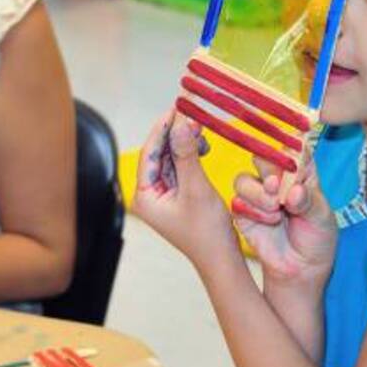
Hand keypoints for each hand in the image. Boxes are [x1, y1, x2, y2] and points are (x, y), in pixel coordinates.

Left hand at [131, 109, 241, 271]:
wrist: (222, 258)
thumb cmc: (207, 231)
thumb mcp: (197, 188)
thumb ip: (187, 155)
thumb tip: (181, 124)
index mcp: (144, 196)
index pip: (149, 153)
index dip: (162, 128)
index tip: (176, 107)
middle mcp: (148, 195)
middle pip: (158, 153)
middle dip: (174, 132)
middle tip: (190, 111)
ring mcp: (162, 195)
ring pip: (170, 157)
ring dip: (184, 141)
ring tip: (200, 127)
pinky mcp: (176, 194)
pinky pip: (180, 166)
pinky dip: (190, 154)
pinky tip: (202, 145)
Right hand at [230, 151, 336, 286]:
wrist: (300, 268)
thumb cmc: (316, 238)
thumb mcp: (322, 217)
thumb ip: (308, 200)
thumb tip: (294, 191)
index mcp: (301, 172)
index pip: (293, 148)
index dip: (290, 148)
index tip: (291, 162)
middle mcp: (277, 178)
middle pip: (262, 157)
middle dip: (268, 171)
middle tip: (276, 187)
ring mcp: (257, 193)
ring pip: (244, 179)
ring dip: (258, 194)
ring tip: (276, 211)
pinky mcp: (243, 211)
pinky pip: (237, 201)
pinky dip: (253, 210)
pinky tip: (269, 222)